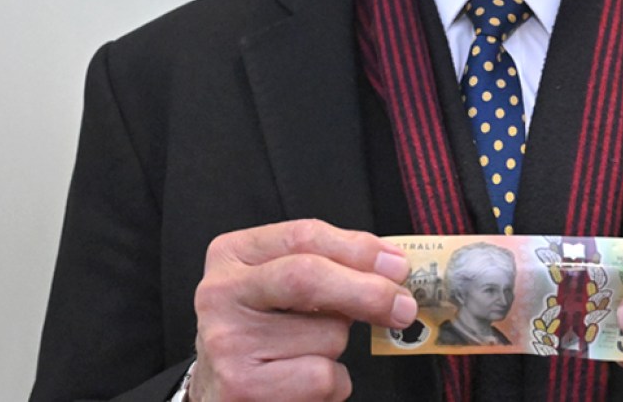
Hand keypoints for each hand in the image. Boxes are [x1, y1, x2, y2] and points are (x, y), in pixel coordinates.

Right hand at [188, 219, 416, 401]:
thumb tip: (392, 266)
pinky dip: (334, 382)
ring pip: (325, 334)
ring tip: (311, 351)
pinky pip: (321, 376)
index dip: (359, 249)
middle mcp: (221, 293)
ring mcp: (227, 342)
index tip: (398, 265)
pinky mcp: (241, 387)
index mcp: (233, 254)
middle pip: (308, 277)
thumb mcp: (282, 284)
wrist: (219, 392)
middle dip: (367, 290)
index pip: (304, 236)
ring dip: (340, 345)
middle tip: (403, 306)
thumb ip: (329, 265)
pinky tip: (306, 381)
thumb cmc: (263, 330)